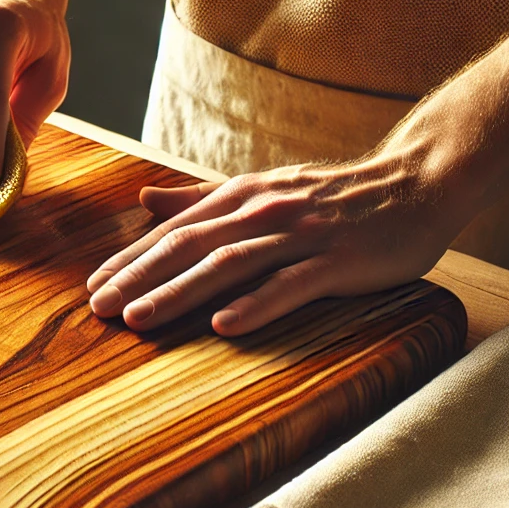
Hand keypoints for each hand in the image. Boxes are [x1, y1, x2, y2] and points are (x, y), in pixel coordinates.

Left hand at [86, 153, 456, 336]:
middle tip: (97, 309)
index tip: (91, 288)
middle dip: (138, 277)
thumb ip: (202, 197)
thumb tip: (145, 200)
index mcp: (241, 196)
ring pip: (228, 264)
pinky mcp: (338, 259)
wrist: (416, 182)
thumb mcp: (262, 188)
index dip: (130, 259)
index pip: (173, 231)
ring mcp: (300, 233)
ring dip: (178, 291)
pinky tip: (222, 326)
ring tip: (138, 319)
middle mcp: (263, 210)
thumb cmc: (334, 195)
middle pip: (188, 245)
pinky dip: (255, 303)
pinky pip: (291, 283)